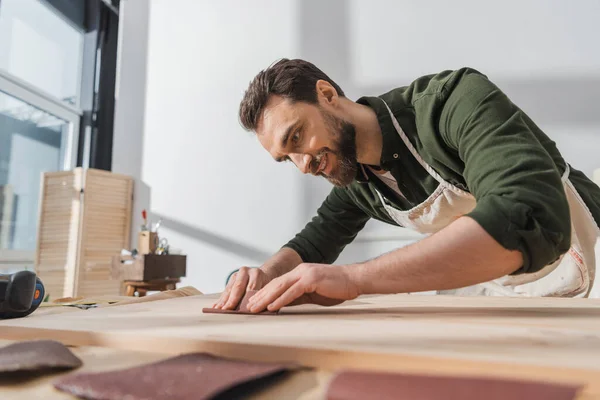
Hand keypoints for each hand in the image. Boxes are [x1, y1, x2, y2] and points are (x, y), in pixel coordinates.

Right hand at [213, 267, 270, 309]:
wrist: (261, 274)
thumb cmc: (265, 285)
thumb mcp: (267, 289)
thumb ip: (261, 297)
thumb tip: (255, 309)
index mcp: (257, 273)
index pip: (251, 287)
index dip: (246, 299)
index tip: (242, 309)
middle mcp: (245, 271)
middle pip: (238, 287)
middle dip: (231, 300)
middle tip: (226, 309)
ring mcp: (237, 274)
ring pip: (229, 289)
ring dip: (223, 301)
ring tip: (218, 309)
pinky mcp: (231, 279)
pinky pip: (225, 290)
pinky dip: (221, 299)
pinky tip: (216, 306)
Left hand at [246, 263, 360, 312]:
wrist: (354, 280)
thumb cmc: (336, 288)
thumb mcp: (313, 293)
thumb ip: (298, 296)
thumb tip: (283, 305)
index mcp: (300, 273)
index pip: (277, 283)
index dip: (264, 293)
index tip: (253, 303)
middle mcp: (300, 271)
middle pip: (275, 284)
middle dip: (260, 296)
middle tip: (247, 307)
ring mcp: (305, 273)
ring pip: (280, 286)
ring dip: (266, 298)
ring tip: (255, 308)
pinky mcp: (312, 279)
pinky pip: (293, 291)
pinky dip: (281, 299)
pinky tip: (272, 307)